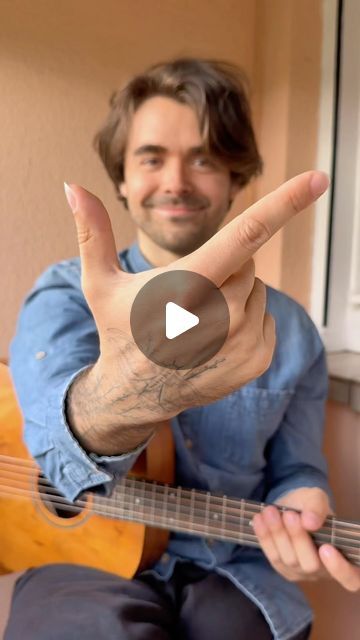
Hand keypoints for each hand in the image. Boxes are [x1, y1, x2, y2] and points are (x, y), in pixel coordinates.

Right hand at [64, 172, 327, 434]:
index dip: (284, 203)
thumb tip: (72, 185)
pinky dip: (246, 318)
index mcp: (185, 286)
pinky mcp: (256, 361)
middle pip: (246, 261)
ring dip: (234, 292)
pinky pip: (266, 316)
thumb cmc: (119, 331)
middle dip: (224, 265)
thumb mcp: (100, 283)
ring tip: (197, 319)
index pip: (245, 236)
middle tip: (188, 292)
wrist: (136, 394)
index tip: (317, 178)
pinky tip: (213, 336)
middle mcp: (220, 315)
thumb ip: (92, 232)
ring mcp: (242, 342)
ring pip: (256, 288)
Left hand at [252, 487, 359, 591]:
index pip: (351, 578)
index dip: (340, 569)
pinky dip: (265, 537)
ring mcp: (301, 572)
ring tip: (271, 511)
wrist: (290, 506)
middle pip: (311, 565)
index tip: (326, 548)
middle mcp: (323, 571)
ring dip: (278, 534)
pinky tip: (260, 518)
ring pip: (289, 561)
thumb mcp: (316, 498)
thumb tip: (310, 522)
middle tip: (290, 515)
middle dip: (298, 539)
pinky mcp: (282, 568)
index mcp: (343, 557)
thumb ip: (317, 507)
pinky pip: (272, 556)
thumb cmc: (310, 506)